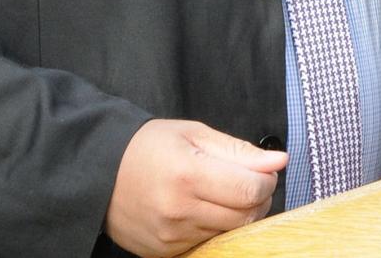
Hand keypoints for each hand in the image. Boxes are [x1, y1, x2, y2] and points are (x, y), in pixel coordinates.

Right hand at [105, 119, 287, 257]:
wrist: (101, 172)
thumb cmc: (148, 146)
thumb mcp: (193, 133)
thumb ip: (238, 150)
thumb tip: (279, 161)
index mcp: (188, 174)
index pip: (249, 189)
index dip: (266, 180)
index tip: (265, 170)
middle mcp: (179, 210)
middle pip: (244, 216)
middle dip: (257, 198)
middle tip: (248, 180)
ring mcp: (172, 237)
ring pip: (229, 233)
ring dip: (237, 214)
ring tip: (223, 191)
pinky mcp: (166, 253)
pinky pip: (207, 243)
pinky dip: (215, 227)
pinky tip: (202, 208)